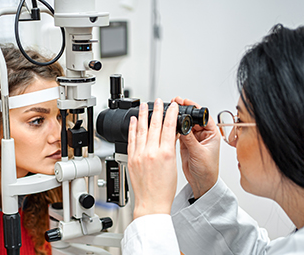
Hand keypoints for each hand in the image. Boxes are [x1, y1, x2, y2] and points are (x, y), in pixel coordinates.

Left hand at [128, 99, 178, 218]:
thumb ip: (170, 148)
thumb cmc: (164, 189)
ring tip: (144, 105)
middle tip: (159, 101)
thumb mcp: (173, 165)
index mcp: (164, 154)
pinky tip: (134, 120)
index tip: (173, 106)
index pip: (169, 127)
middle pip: (155, 126)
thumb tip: (171, 135)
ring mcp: (139, 155)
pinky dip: (132, 128)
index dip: (171, 114)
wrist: (152, 202)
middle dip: (157, 111)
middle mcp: (150, 152)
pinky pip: (131, 139)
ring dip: (144, 115)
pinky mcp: (131, 159)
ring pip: (141, 130)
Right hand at [172, 97, 220, 197]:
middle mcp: (203, 134)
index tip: (184, 101)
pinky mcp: (186, 144)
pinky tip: (167, 125)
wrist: (202, 184)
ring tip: (168, 113)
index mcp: (212, 134)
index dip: (193, 107)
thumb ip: (190, 139)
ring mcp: (194, 139)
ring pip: (185, 124)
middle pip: (192, 118)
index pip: (202, 116)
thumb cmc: (208, 171)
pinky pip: (179, 132)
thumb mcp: (199, 153)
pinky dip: (173, 128)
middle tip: (173, 105)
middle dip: (183, 111)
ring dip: (177, 119)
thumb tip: (182, 127)